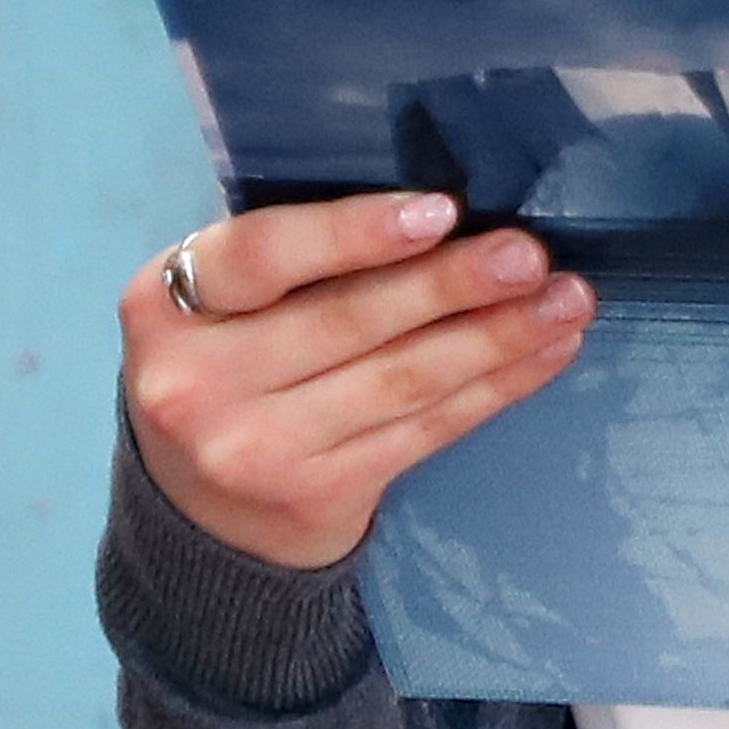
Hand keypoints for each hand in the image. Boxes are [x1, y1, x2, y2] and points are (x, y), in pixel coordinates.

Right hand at [119, 189, 594, 569]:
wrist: (198, 519)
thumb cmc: (226, 368)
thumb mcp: (218, 307)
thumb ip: (289, 261)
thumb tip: (440, 210)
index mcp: (164, 305)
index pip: (264, 254)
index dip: (354, 232)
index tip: (441, 211)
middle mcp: (197, 382)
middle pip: (347, 320)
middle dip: (453, 283)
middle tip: (530, 254)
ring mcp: (255, 450)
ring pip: (399, 380)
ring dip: (496, 336)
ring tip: (565, 300)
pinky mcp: (317, 496)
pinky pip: (425, 431)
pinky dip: (494, 388)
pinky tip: (543, 353)